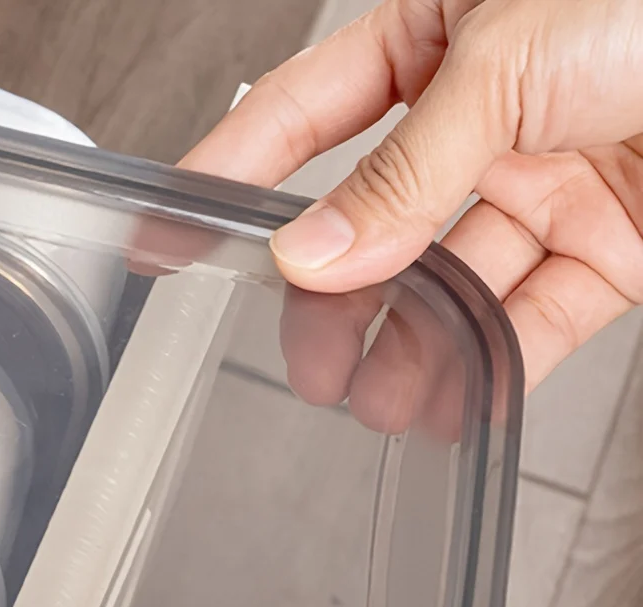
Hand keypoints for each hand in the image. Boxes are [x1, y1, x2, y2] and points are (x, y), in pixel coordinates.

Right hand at [183, 0, 642, 388]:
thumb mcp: (510, 58)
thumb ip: (404, 170)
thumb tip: (314, 254)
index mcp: (442, 26)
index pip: (307, 112)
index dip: (232, 175)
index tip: (170, 237)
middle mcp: (490, 108)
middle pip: (377, 223)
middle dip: (337, 301)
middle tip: (306, 361)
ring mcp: (550, 175)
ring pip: (452, 282)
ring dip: (415, 350)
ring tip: (379, 402)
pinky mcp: (612, 240)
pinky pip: (537, 316)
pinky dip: (499, 366)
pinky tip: (458, 406)